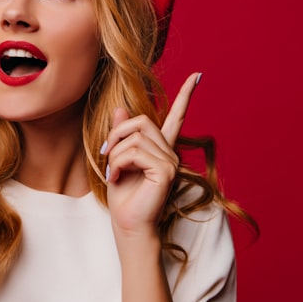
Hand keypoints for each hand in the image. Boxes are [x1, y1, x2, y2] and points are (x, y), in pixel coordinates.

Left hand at [103, 72, 199, 242]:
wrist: (128, 225)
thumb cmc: (123, 198)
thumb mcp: (116, 160)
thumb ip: (121, 135)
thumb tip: (121, 109)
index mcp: (161, 149)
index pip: (177, 116)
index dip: (187, 95)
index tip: (197, 75)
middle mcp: (171, 153)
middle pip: (142, 121)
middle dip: (117, 134)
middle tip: (105, 154)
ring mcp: (171, 162)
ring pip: (135, 137)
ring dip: (114, 154)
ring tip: (111, 172)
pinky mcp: (166, 171)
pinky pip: (135, 152)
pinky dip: (118, 163)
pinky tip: (115, 178)